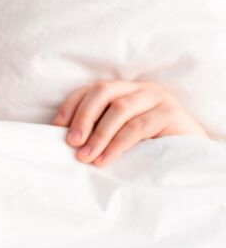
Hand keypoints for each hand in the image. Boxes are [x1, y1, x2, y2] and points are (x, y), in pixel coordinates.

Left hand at [52, 80, 207, 166]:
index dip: (72, 105)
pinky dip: (117, 144)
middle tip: (72, 142)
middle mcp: (139, 88)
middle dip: (83, 117)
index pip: (91, 89)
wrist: (190, 157)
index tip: (57, 126)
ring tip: (86, 156)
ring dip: (99, 135)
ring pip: (119, 109)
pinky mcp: (170, 113)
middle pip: (103, 92)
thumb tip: (67, 139)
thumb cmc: (148, 146)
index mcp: (123, 89)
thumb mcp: (118, 134)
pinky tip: (105, 158)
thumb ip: (98, 129)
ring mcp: (156, 98)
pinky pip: (137, 126)